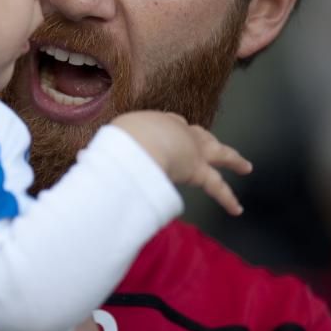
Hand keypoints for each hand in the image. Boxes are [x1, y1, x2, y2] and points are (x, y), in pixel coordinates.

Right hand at [111, 111, 251, 214]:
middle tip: (207, 140)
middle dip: (203, 137)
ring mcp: (193, 150)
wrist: (137, 142)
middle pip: (198, 133)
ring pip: (219, 153)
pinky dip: (228, 199)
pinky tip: (237, 209)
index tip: (166, 136)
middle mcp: (178, 131)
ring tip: (244, 166)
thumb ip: (106, 148)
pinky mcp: (199, 171)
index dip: (170, 130)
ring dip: (233, 159)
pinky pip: (217, 187)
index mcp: (155, 121)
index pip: (170, 124)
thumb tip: (85, 157)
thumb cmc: (120, 139)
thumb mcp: (111, 137)